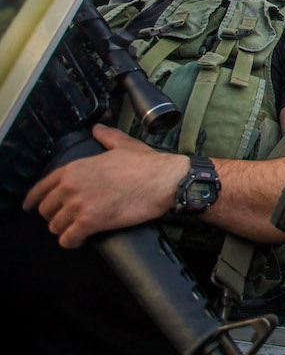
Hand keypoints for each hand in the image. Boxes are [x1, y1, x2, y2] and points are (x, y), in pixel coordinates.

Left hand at [23, 125, 187, 248]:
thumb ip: (106, 137)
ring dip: (64, 229)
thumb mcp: (124, 144)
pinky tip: (79, 240)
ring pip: (55, 226)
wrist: (164, 180)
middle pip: (46, 209)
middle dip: (54, 215)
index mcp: (76, 167)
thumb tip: (98, 129)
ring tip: (75, 229)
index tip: (32, 205)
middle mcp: (72, 186)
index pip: (42, 187)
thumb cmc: (147, 164)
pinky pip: (68, 239)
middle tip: (67, 218)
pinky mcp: (90, 222)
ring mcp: (79, 205)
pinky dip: (72, 242)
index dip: (34, 199)